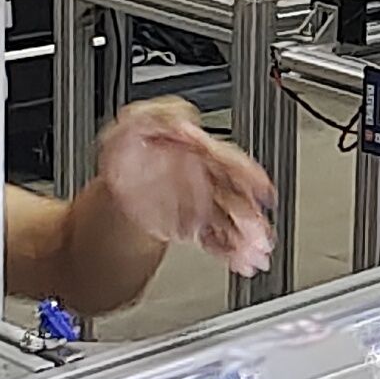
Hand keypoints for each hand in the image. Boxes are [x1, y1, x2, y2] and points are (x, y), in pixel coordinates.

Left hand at [96, 99, 277, 272]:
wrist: (115, 184)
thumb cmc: (127, 148)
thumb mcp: (136, 120)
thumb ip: (162, 115)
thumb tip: (185, 123)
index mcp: (199, 149)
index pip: (230, 161)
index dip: (250, 175)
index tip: (264, 190)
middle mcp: (207, 177)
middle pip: (237, 196)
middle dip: (251, 218)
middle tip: (260, 236)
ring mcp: (203, 203)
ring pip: (231, 221)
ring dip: (246, 240)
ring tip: (255, 256)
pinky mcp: (195, 225)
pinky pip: (217, 239)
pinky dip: (231, 253)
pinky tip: (242, 263)